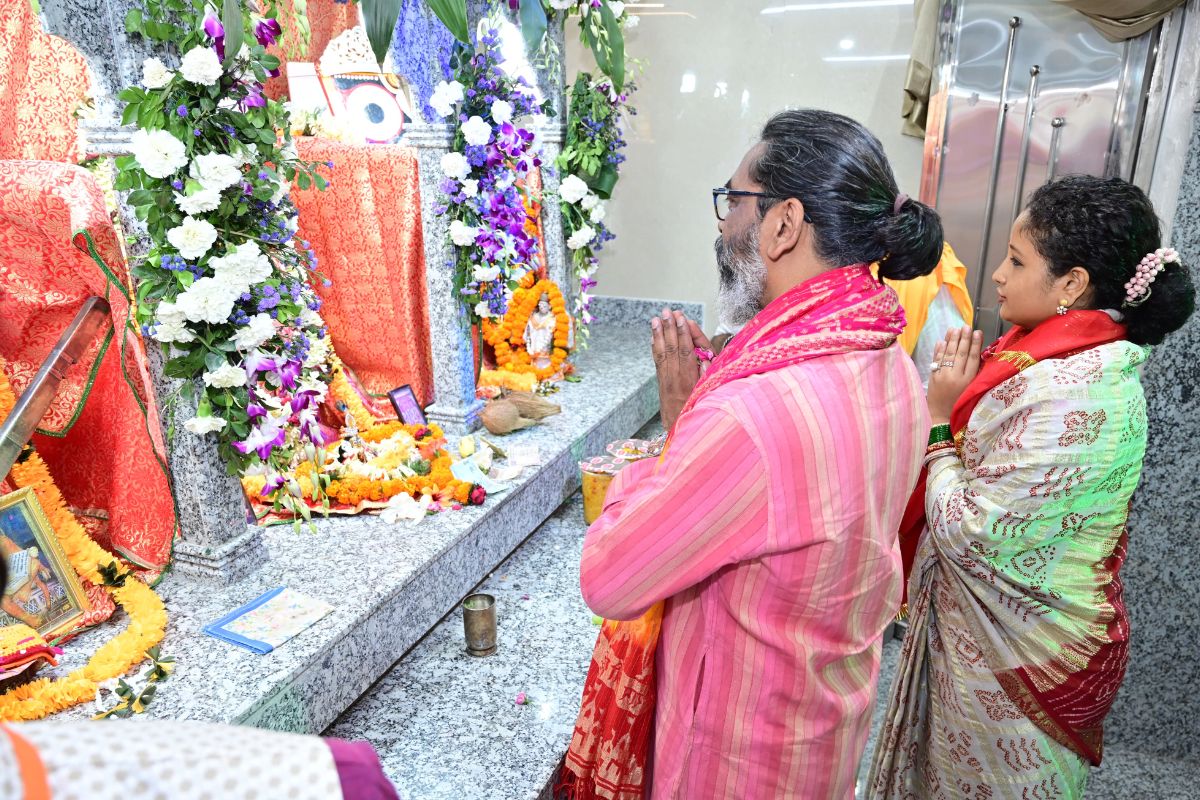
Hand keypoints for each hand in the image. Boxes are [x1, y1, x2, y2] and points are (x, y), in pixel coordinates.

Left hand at [651, 309, 707, 429]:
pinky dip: (655, 347)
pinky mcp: (661, 382)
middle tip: (667, 312)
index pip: (686, 351)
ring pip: (662, 352)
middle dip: (670, 328)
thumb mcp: (707, 395)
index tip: (682, 318)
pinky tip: (653, 336)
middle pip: (672, 348)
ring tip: (656, 319)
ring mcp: (666, 379)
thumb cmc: (697, 412)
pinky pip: (657, 361)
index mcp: (688, 380)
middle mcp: (675, 377)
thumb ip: (707, 376)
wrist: (679, 430)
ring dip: (659, 334)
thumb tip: (705, 358)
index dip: (684, 333)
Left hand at [926, 326, 982, 424]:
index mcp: (968, 381)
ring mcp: (943, 376)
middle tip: (966, 326)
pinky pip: (936, 361)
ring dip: (951, 340)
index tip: (978, 332)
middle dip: (964, 339)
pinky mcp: (933, 378)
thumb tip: (978, 354)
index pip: (973, 358)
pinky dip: (939, 351)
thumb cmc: (960, 404)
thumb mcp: (972, 390)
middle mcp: (956, 377)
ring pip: (948, 355)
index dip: (975, 344)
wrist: (942, 417)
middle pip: (960, 354)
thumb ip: (975, 374)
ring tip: (954, 329)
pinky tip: (941, 341)